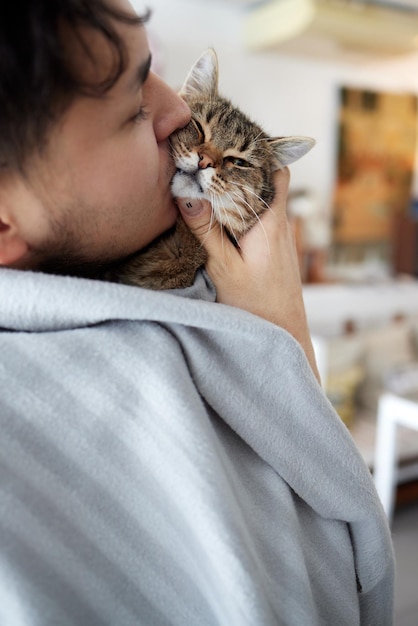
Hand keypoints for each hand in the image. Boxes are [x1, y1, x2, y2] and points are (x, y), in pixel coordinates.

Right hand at [176, 168, 319, 381]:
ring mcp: (281, 237)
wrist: (284, 336)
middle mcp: (281, 223)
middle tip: (214, 153)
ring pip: (263, 199)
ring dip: (243, 188)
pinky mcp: (275, 250)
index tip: (231, 138)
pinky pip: (260, 218)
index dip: (258, 150)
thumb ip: (205, 230)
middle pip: (268, 180)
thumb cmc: (257, 306)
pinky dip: (243, 208)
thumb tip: (186, 193)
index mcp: (271, 221)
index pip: (275, 169)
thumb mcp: (224, 268)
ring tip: (213, 178)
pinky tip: (222, 214)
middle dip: (245, 165)